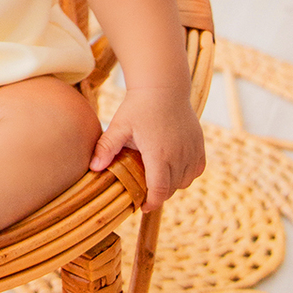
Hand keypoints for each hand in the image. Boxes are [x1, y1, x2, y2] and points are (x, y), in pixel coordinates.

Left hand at [89, 86, 204, 211]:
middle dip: (158, 194)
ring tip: (157, 177)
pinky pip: (197, 169)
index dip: (151, 203)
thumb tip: (93, 168)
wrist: (163, 86)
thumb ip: (106, 148)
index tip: (142, 206)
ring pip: (185, 181)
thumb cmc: (138, 106)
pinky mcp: (199, 143)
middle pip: (172, 189)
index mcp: (158, 154)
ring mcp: (191, 149)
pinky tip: (173, 167)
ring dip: (173, 184)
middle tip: (145, 190)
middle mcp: (179, 155)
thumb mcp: (119, 126)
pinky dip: (187, 173)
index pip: (159, 192)